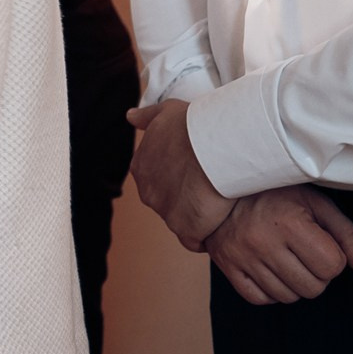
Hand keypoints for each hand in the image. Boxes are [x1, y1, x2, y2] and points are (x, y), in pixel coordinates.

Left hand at [128, 100, 235, 249]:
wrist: (217, 144)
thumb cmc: (195, 125)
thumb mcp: (166, 112)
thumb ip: (147, 117)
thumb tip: (130, 117)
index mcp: (141, 168)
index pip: (159, 181)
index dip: (181, 179)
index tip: (200, 173)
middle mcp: (148, 193)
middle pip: (170, 203)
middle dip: (189, 200)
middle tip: (213, 187)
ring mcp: (165, 214)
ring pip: (183, 222)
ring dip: (201, 217)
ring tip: (222, 202)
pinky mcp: (187, 230)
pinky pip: (196, 241)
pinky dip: (208, 234)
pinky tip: (222, 219)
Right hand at [203, 185, 352, 304]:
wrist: (224, 186)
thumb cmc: (278, 194)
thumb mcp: (318, 205)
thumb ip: (350, 237)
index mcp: (290, 222)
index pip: (332, 267)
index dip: (332, 257)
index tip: (319, 242)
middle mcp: (263, 241)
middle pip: (313, 288)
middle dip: (315, 273)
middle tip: (303, 252)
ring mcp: (242, 257)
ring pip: (288, 297)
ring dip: (294, 283)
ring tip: (286, 258)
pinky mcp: (227, 268)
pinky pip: (260, 299)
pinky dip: (270, 291)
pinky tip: (269, 269)